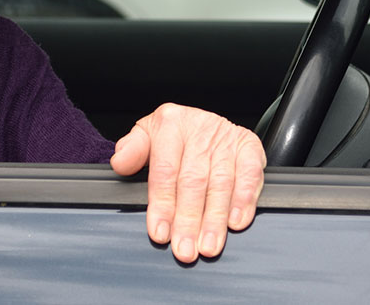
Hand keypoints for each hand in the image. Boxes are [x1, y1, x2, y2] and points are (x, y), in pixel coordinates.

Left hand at [110, 103, 265, 262]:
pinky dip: (244, 201)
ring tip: (208, 245)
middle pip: (193, 181)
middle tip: (185, 249)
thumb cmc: (174, 134)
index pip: (165, 170)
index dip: (162, 205)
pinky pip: (249, 175)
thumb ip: (132, 150)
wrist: (204, 119)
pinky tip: (235, 222)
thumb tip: (120, 162)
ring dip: (215, 219)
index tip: (160, 232)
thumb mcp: (147, 134)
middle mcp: (199, 129)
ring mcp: (226, 137)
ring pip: (221, 183)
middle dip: (189, 220)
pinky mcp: (248, 146)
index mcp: (170, 123)